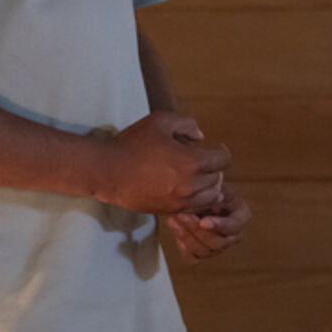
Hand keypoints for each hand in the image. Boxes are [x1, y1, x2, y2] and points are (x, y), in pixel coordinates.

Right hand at [98, 111, 230, 215]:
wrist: (108, 171)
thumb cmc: (133, 143)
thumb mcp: (160, 121)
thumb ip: (186, 123)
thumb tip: (200, 136)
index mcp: (192, 161)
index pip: (222, 160)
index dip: (222, 152)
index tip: (218, 148)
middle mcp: (191, 184)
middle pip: (218, 179)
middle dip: (214, 168)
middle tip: (206, 160)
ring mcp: (180, 200)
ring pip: (210, 196)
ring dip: (209, 185)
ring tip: (199, 176)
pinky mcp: (169, 210)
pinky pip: (195, 208)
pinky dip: (197, 199)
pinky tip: (188, 189)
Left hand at [165, 182, 249, 264]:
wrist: (191, 191)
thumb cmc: (205, 185)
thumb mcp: (213, 184)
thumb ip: (216, 192)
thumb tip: (217, 198)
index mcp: (240, 216)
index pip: (235, 226)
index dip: (220, 226)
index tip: (203, 222)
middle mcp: (232, 235)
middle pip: (218, 243)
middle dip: (196, 229)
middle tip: (181, 215)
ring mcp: (217, 246)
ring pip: (204, 251)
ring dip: (186, 235)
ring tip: (174, 218)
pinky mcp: (201, 252)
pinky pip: (192, 257)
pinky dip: (182, 244)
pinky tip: (175, 228)